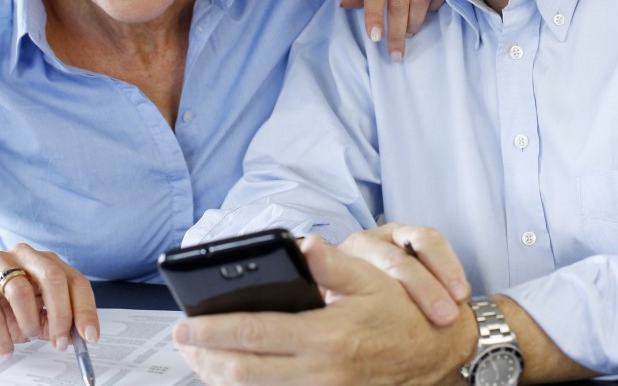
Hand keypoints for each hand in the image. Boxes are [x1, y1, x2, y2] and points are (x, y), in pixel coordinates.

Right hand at [0, 243, 97, 356]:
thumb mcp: (34, 317)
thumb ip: (54, 323)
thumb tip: (76, 337)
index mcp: (46, 261)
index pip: (75, 281)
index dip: (84, 309)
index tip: (89, 336)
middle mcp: (25, 255)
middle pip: (53, 278)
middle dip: (61, 315)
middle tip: (60, 342)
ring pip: (21, 291)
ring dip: (28, 323)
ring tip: (26, 337)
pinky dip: (2, 334)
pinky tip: (5, 347)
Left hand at [174, 234, 476, 385]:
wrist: (437, 356)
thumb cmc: (402, 315)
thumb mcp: (373, 279)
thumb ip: (333, 263)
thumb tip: (304, 244)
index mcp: (328, 334)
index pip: (255, 333)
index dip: (213, 330)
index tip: (185, 324)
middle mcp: (322, 371)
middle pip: (244, 371)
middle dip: (204, 356)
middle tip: (180, 341)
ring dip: (218, 377)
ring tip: (197, 358)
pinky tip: (232, 377)